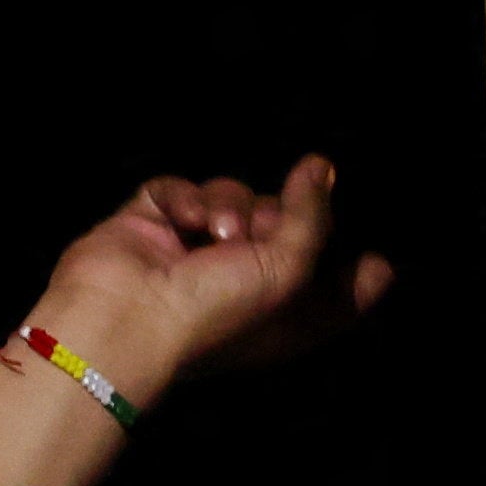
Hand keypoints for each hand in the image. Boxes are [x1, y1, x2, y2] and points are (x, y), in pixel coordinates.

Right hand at [30, 158, 389, 409]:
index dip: (347, 259)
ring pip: (232, 196)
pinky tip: (183, 219)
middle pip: (283, 217)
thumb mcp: (288, 269)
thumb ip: (312, 216)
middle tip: (258, 236)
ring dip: (230, 206)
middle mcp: (241, 279)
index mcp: (283, 310)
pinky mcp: (149, 224)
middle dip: (276, 216)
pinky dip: (185, 196)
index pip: (330, 277)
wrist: (122, 318)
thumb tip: (322, 167)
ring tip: (216, 233)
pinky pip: (178, 188)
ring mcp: (191, 248)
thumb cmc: (217, 309)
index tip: (362, 250)